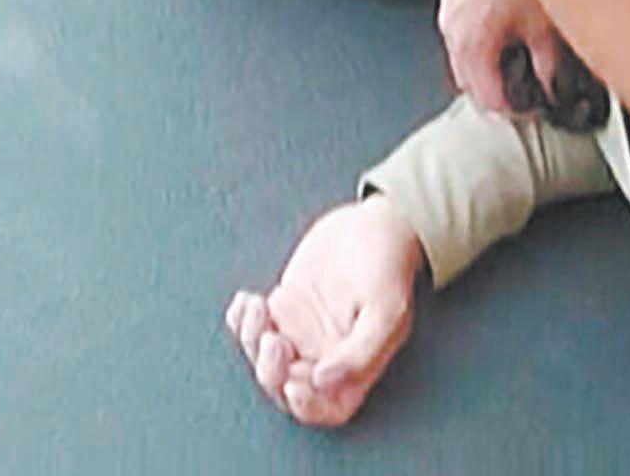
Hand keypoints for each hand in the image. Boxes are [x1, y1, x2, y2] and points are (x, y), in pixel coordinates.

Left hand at [224, 196, 423, 426]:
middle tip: (275, 340)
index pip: (328, 407)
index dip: (307, 406)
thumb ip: (361, 353)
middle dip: (271, 371)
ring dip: (252, 340)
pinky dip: (241, 320)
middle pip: (287, 386)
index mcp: (356, 364)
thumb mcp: (387, 309)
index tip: (293, 385)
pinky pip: (253, 327)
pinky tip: (249, 301)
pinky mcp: (284, 308)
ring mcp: (302, 332)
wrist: (374, 221)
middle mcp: (326, 354)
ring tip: (259, 308)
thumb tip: (324, 382)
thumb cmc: (388, 263)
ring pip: (263, 358)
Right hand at [438, 0, 560, 114]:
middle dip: (500, 86)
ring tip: (525, 48)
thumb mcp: (544, 17)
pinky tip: (513, 14)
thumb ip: (549, 58)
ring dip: (493, 56)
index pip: (487, 100)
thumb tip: (553, 79)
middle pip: (471, 79)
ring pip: (468, 49)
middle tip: (531, 84)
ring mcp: (450, 2)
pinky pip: (468, 19)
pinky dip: (488, 28)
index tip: (537, 105)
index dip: (518, 109)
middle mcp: (451, 27)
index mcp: (469, 44)